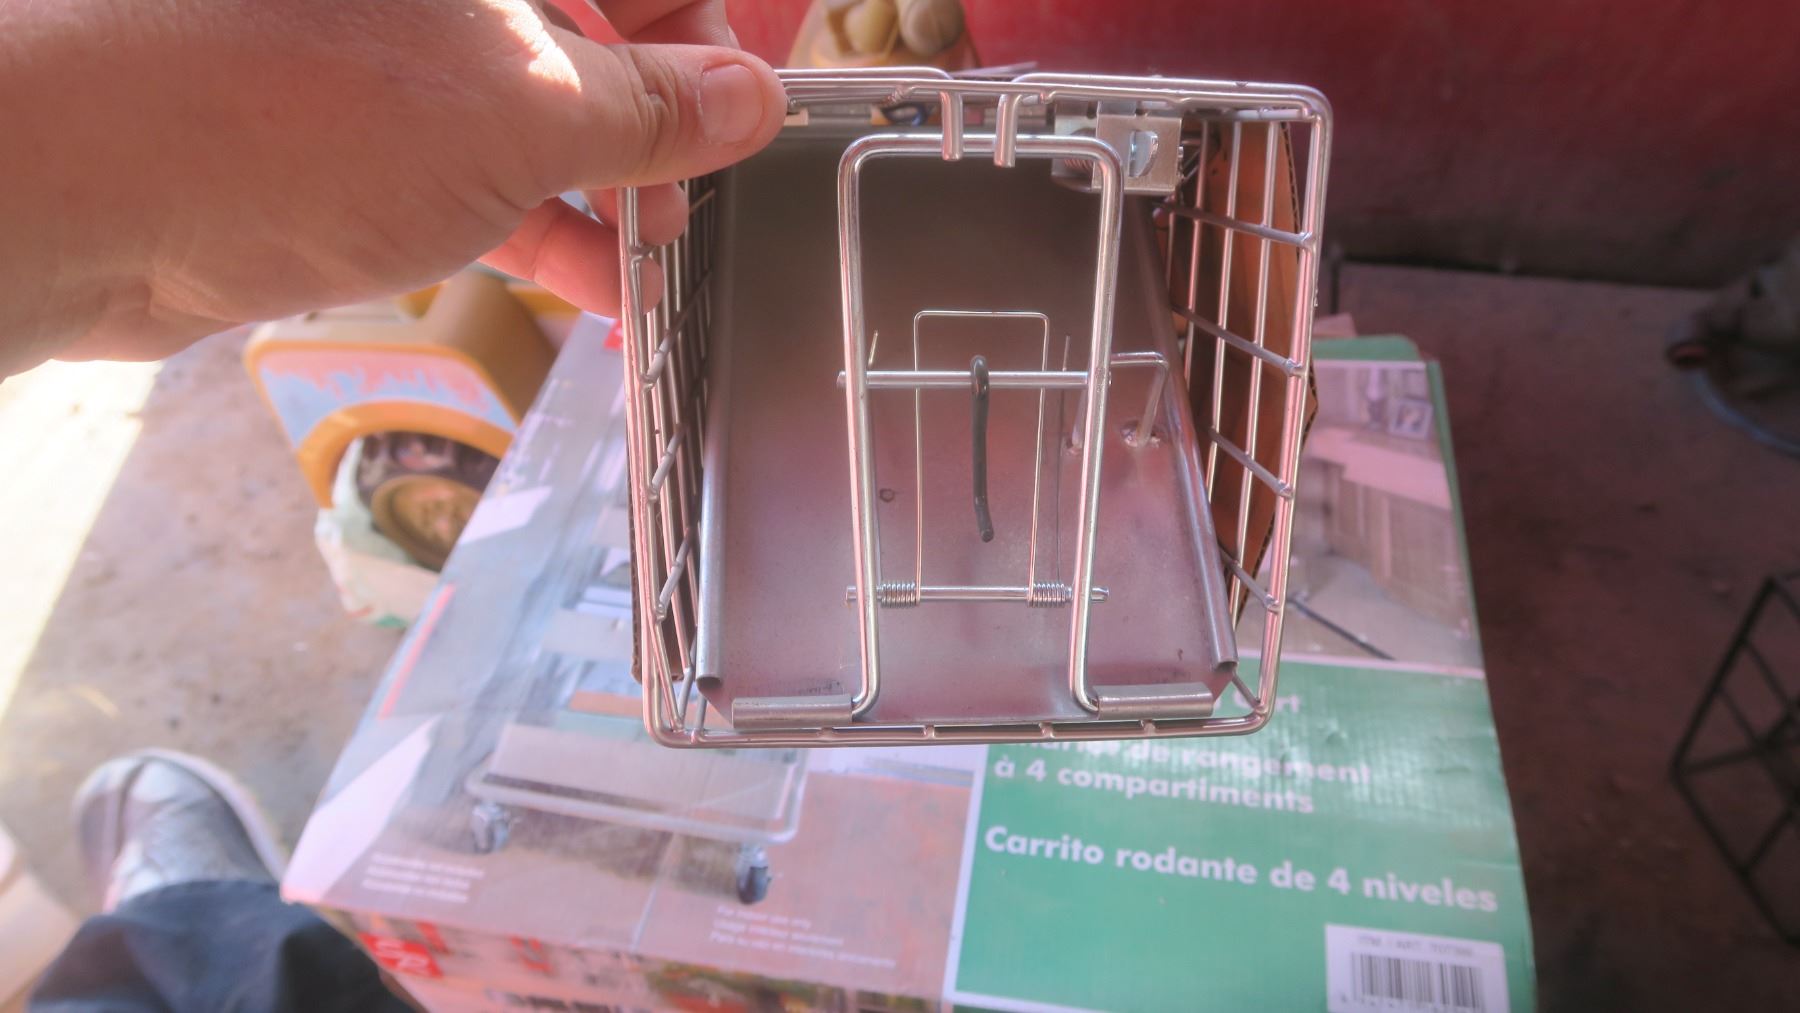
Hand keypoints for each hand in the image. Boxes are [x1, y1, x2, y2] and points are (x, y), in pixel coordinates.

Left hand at [0, 0, 784, 374]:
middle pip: (593, 25)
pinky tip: (589, 287)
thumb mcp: (523, 118)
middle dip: (661, 114)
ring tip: (658, 260)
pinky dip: (535, 214)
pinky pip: (472, 152)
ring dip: (605, 180)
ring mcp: (389, 39)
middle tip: (705, 192)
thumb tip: (748, 99)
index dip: (716, 29)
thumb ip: (649, 111)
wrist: (92, 189)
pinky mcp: (346, 116)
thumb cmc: (304, 116)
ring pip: (534, 97)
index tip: (759, 103)